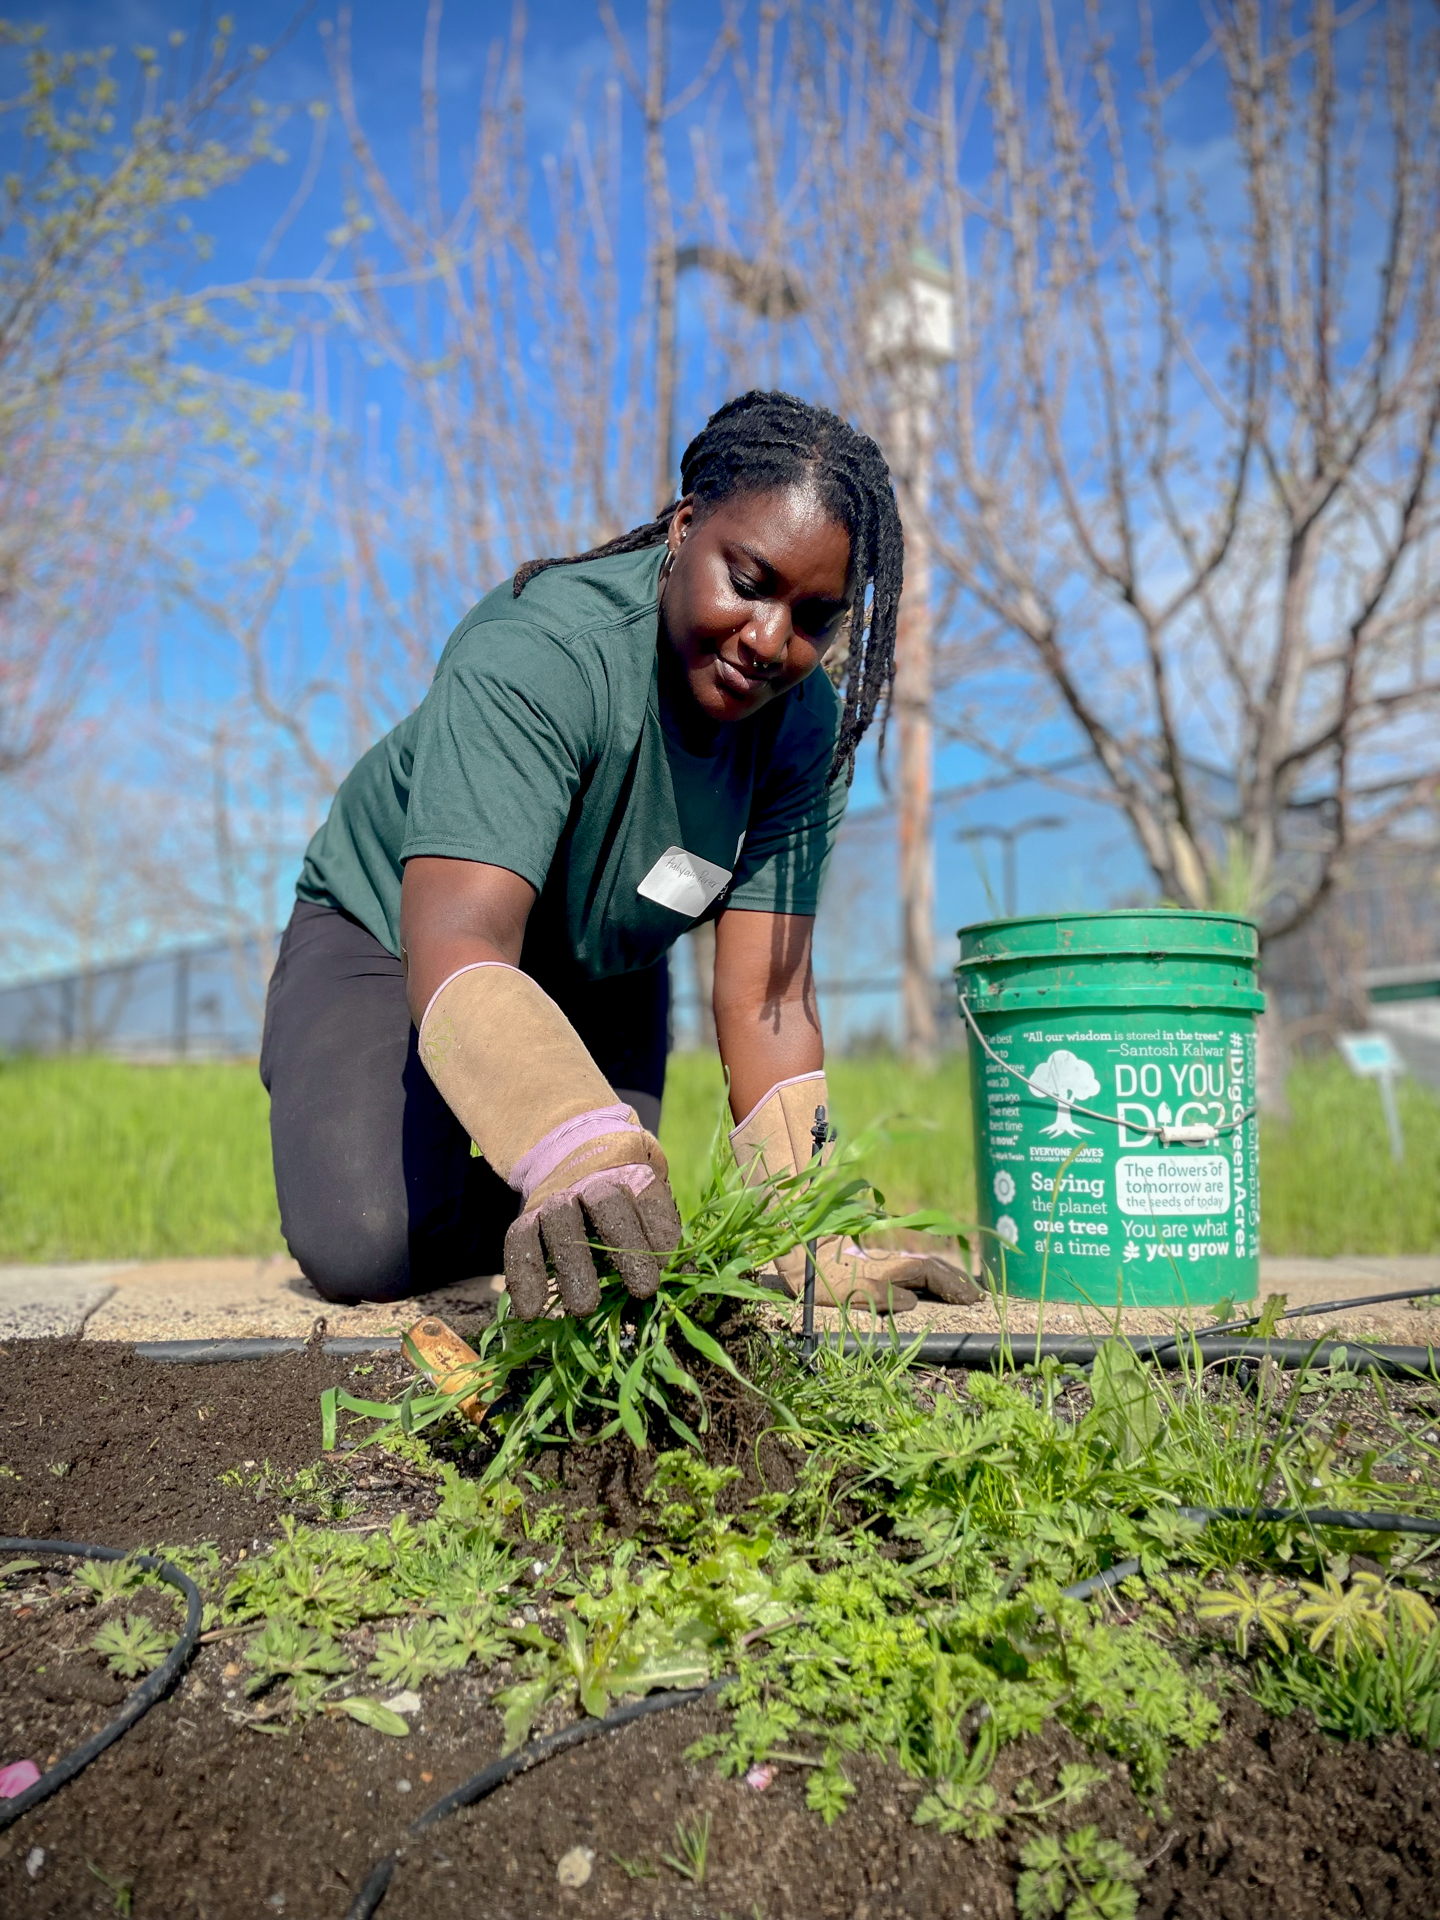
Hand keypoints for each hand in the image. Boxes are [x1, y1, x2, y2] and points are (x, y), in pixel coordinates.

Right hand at [504, 1160, 681, 1318]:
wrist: (569, 1158)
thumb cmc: (624, 1196)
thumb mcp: (649, 1199)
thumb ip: (659, 1228)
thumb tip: (665, 1266)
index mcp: (631, 1174)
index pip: (649, 1197)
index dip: (654, 1232)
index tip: (658, 1268)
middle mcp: (592, 1180)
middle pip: (607, 1204)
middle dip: (625, 1248)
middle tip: (643, 1290)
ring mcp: (557, 1198)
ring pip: (561, 1223)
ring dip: (572, 1266)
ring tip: (583, 1308)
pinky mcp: (527, 1217)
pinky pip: (519, 1242)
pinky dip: (522, 1276)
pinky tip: (530, 1311)